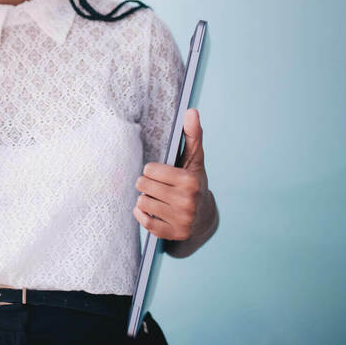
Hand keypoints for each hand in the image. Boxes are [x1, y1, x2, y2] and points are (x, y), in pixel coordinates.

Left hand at [133, 108, 213, 240]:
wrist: (204, 217)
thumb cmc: (193, 182)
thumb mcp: (194, 159)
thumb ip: (192, 134)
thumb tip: (191, 110)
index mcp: (190, 181)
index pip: (149, 169)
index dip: (153, 170)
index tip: (164, 174)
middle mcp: (187, 202)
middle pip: (143, 185)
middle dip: (148, 184)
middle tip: (159, 187)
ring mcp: (180, 220)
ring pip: (141, 202)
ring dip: (146, 199)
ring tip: (159, 199)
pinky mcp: (172, 234)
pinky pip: (143, 222)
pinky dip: (143, 215)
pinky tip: (154, 211)